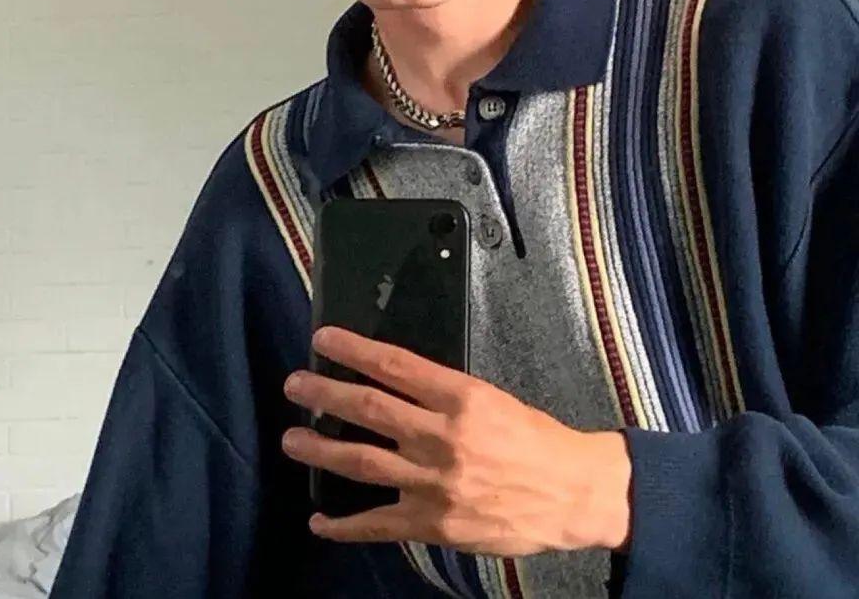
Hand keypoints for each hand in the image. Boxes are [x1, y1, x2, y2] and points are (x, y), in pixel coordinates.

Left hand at [281, 326, 632, 555]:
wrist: (572, 493)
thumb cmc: (534, 437)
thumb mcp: (490, 397)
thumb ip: (442, 393)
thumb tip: (390, 379)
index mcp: (460, 398)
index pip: (394, 366)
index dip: (353, 350)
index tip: (323, 340)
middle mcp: (443, 437)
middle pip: (369, 409)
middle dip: (325, 394)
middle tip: (293, 385)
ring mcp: (436, 484)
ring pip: (363, 463)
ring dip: (322, 450)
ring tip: (292, 440)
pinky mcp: (435, 525)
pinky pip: (379, 524)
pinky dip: (345, 526)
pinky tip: (319, 522)